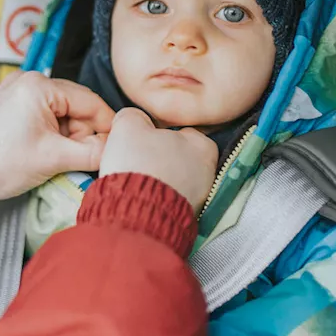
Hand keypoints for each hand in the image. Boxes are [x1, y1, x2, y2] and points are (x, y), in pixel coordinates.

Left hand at [0, 72, 115, 201]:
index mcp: (39, 85)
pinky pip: (47, 114)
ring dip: (68, 136)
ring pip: (64, 112)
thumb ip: (92, 152)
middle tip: (71, 159)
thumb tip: (117, 147)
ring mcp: (19, 90)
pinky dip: (53, 133)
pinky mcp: (14, 102)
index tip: (116, 146)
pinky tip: (44, 150)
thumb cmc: (0, 165)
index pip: (90, 102)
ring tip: (53, 157)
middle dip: (81, 134)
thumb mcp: (53, 159)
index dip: (107, 127)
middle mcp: (29, 79)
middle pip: (78, 106)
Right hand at [98, 108, 219, 208]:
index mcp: (202, 146)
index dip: (159, 134)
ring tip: (132, 180)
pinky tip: (136, 197)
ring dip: (156, 180)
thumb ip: (133, 116)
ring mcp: (198, 199)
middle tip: (135, 160)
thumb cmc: (138, 163)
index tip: (142, 140)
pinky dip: (154, 198)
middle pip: (178, 158)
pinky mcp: (183, 219)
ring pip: (173, 181)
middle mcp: (207, 173)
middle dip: (159, 159)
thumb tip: (133, 119)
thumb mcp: (128, 126)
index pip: (183, 132)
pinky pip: (167, 201)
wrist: (137, 213)